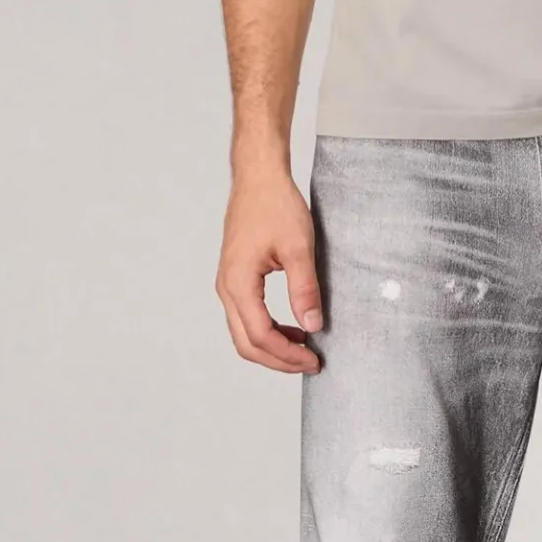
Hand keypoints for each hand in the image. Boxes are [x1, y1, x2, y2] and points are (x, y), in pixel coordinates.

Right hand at [216, 158, 324, 373]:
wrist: (259, 178)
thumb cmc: (275, 205)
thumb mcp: (299, 247)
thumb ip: (305, 289)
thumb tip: (313, 325)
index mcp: (238, 282)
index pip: (260, 335)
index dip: (288, 355)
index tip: (314, 359)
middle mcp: (227, 287)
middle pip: (246, 342)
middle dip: (278, 359)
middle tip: (309, 363)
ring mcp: (228, 283)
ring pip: (244, 332)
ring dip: (272, 346)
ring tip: (304, 348)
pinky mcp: (236, 278)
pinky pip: (246, 316)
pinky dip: (267, 330)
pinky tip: (292, 327)